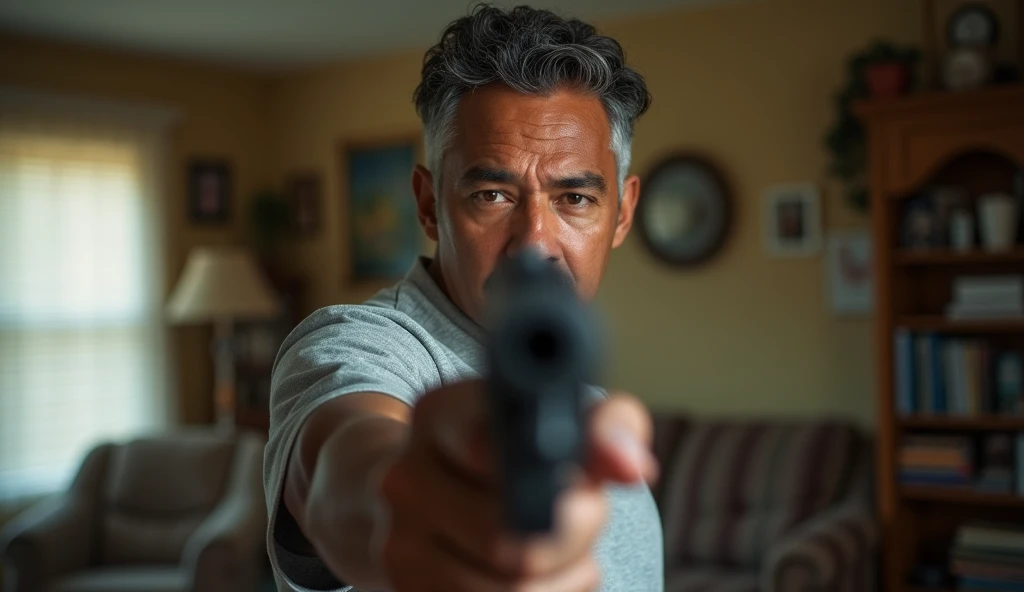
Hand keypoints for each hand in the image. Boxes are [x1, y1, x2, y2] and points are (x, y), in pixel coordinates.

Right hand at [373, 379, 656, 591]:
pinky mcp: (408, 591)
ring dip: (566, 579)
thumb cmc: (511, 450)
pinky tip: (547, 580)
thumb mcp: (555, 418)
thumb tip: (631, 465)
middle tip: (590, 517)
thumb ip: (604, 426)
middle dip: (578, 535)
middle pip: (513, 540)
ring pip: (510, 590)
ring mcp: (399, 544)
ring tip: (572, 553)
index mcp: (440, 416)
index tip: (590, 491)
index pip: (498, 452)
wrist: (427, 493)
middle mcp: (407, 478)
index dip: (559, 483)